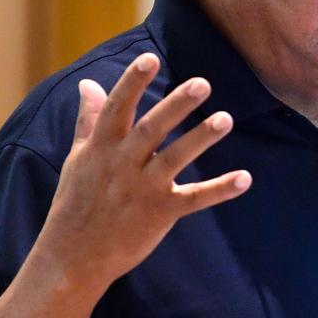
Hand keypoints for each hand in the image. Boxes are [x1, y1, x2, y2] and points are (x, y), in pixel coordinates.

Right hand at [38, 52, 251, 287]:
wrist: (72, 259)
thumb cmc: (75, 204)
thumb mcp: (78, 159)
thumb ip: (88, 120)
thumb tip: (88, 84)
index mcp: (101, 148)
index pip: (117, 108)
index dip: (132, 82)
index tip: (149, 58)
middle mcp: (121, 165)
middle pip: (151, 129)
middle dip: (175, 105)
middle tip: (202, 82)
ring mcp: (142, 190)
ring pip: (174, 159)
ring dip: (201, 138)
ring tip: (226, 118)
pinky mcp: (160, 213)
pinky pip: (194, 199)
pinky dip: (220, 189)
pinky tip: (245, 178)